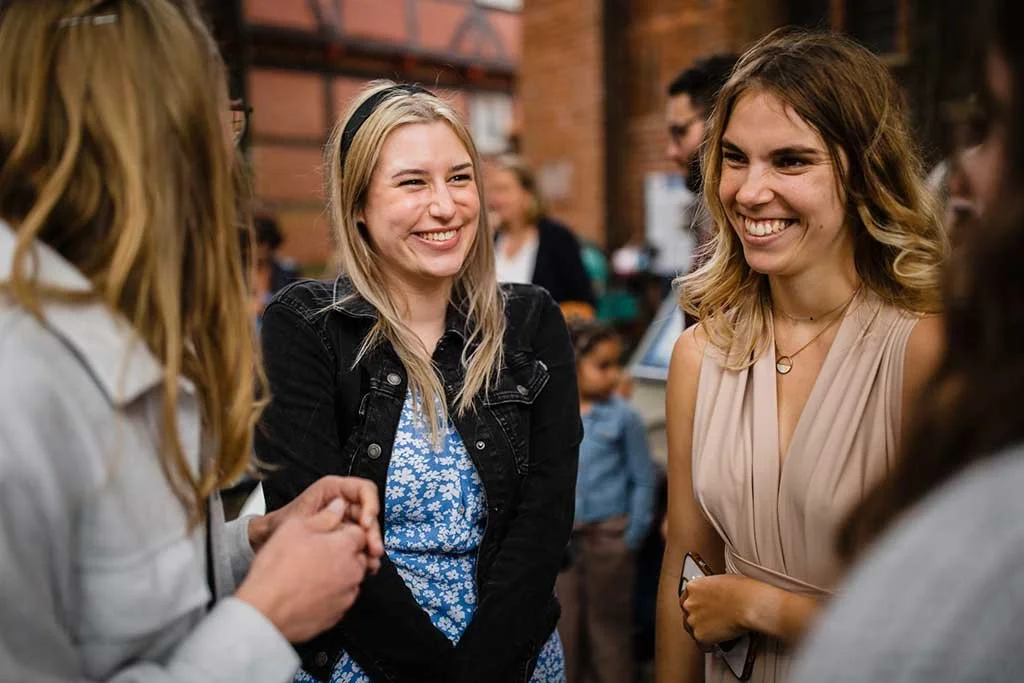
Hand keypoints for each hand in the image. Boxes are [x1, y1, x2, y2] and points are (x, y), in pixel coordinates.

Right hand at [238, 499, 369, 642]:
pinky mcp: (338, 615)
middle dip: (342, 553)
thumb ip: (324, 516)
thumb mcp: (295, 528)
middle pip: (357, 556)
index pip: (359, 533)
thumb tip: (338, 506)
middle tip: (316, 555)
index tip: (329, 536)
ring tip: (309, 574)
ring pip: (350, 579)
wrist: (265, 611)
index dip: (343, 532)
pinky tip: (310, 591)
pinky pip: (340, 599)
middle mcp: (352, 572)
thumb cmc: (276, 571)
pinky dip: (330, 594)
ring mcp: (346, 596)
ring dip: (337, 574)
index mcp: (345, 547)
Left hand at [249, 476, 382, 571]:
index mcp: (333, 489)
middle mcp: (343, 502)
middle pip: (369, 513)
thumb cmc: (279, 524)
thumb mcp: (299, 518)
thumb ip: (321, 513)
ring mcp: (345, 519)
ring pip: (368, 530)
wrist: (267, 541)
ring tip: (371, 562)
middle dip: (373, 532)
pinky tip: (366, 565)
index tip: (366, 524)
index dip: (370, 505)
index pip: (364, 490)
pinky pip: (360, 542)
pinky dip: (365, 554)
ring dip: (371, 545)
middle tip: (373, 549)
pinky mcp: (345, 535)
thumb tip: (343, 508)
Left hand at [679, 574, 755, 647]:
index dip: (696, 607)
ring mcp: (693, 620)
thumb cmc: (742, 591)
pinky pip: (702, 644)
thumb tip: (715, 595)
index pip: (686, 599)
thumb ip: (711, 589)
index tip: (702, 611)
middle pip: (688, 615)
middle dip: (699, 619)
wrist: (749, 605)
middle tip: (711, 622)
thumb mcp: (721, 581)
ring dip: (703, 632)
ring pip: (693, 630)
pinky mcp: (700, 635)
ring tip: (717, 632)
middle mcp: (689, 603)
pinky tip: (716, 642)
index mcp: (693, 587)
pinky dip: (709, 645)